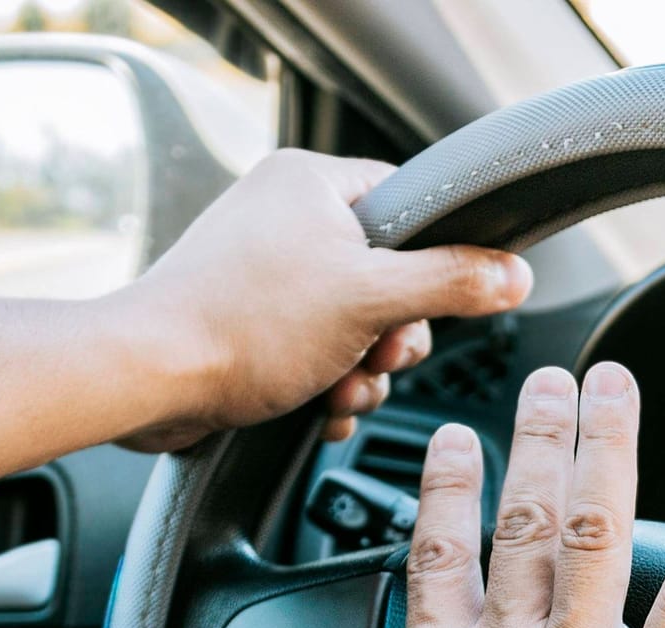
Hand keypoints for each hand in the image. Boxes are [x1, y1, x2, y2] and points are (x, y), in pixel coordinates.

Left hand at [111, 150, 530, 449]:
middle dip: (392, 337)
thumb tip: (513, 274)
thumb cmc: (243, 325)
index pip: (409, 203)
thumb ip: (452, 282)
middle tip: (378, 355)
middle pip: (388, 276)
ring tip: (338, 389)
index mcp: (313, 182)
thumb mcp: (371, 299)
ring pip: (354, 325)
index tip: (432, 301)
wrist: (151, 379)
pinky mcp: (248, 324)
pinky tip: (318, 408)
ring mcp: (264, 273)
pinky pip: (315, 352)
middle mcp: (286, 218)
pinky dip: (326, 386)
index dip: (433, 259)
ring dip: (361, 372)